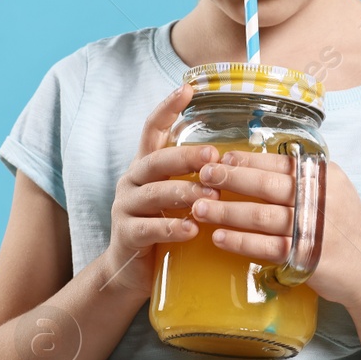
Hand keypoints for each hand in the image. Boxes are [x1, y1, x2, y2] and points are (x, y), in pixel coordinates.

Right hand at [98, 85, 221, 296]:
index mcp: (146, 167)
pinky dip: (171, 228)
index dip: (167, 108)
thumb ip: (195, 179)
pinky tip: (192, 230)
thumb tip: (235, 162)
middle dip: (186, 157)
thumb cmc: (164, 228)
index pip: (152, 129)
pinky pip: (148, 228)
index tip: (187, 88)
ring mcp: (125, 207)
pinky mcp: (126, 235)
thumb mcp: (177, 198)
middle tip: (213, 157)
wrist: (131, 271)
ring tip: (210, 200)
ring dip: (184, 194)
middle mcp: (132, 181)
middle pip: (156, 160)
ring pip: (154, 194)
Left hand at [188, 150, 360, 308]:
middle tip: (202, 177)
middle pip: (266, 186)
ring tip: (199, 208)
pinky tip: (219, 238)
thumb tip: (254, 165)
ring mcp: (313, 229)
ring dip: (226, 212)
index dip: (246, 161)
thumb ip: (301, 179)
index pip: (278, 163)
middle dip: (230, 179)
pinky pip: (266, 247)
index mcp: (323, 177)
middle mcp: (319, 199)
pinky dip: (240, 242)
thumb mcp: (331, 192)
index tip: (219, 159)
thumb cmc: (342, 228)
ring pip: (261, 216)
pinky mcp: (306, 257)